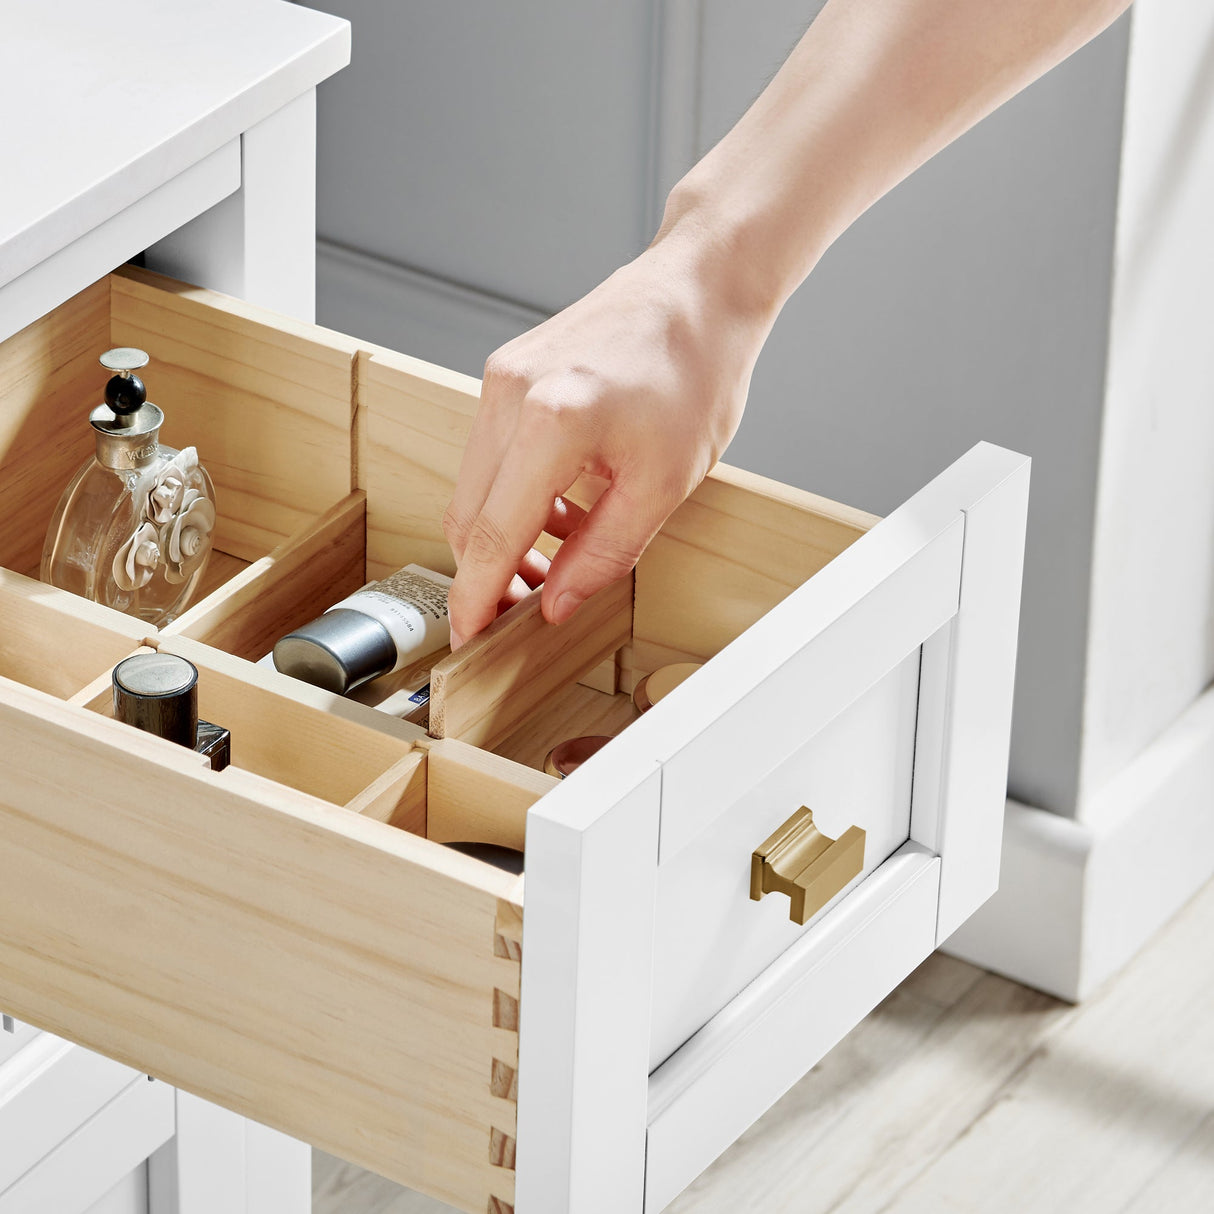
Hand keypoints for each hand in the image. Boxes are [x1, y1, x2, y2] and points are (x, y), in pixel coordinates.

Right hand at [442, 227, 772, 647]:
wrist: (697, 289)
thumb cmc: (696, 370)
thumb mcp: (666, 482)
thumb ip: (603, 552)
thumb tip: (555, 602)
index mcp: (551, 421)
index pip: (493, 535)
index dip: (477, 597)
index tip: (470, 637)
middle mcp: (511, 393)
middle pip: (468, 516)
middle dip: (489, 574)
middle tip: (524, 611)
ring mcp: (501, 377)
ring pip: (473, 487)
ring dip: (504, 535)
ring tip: (555, 561)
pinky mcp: (506, 371)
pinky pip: (490, 453)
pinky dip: (513, 494)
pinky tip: (559, 510)